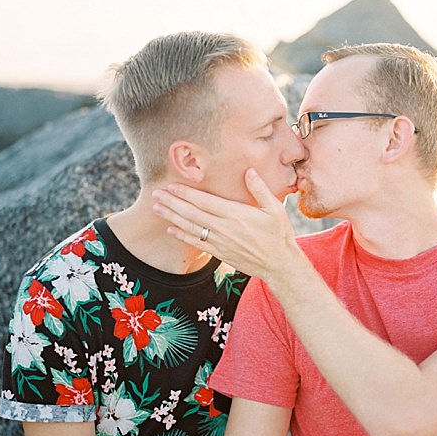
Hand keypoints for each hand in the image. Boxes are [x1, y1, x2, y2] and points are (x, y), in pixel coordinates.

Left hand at [152, 168, 299, 279]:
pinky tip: (171, 230)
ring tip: (157, 208)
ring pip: (191, 228)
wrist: (280, 264)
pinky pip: (197, 243)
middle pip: (192, 213)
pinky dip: (182, 236)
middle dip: (172, 203)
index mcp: (236, 214)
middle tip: (156, 194)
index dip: (186, 194)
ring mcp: (221, 242)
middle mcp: (224, 228)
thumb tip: (249, 171)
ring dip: (172, 217)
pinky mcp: (220, 253)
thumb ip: (260, 189)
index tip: (172, 186)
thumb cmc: (279, 234)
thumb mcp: (275, 209)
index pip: (205, 202)